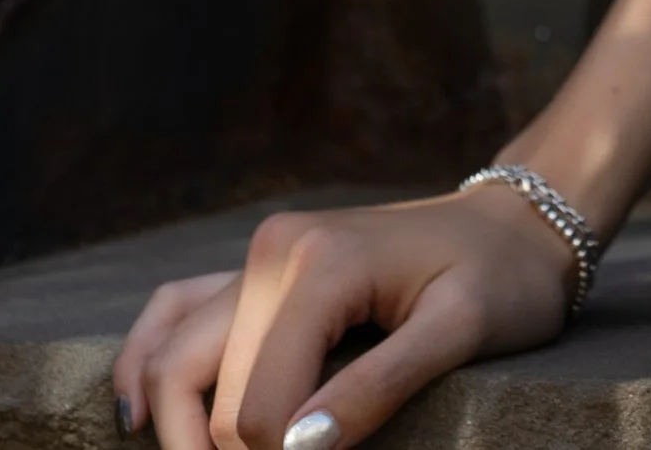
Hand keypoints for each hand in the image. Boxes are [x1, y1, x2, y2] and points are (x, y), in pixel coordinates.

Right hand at [111, 185, 576, 449]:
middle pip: (207, 393)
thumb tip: (297, 449)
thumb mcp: (462, 332)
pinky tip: (135, 416)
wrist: (515, 222)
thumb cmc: (502, 279)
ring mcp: (259, 256)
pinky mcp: (257, 269)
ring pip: (172, 357)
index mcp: (320, 265)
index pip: (260, 408)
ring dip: (174, 428)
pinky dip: (146, 362)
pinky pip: (176, 313)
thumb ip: (378, 388)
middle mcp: (273, 252)